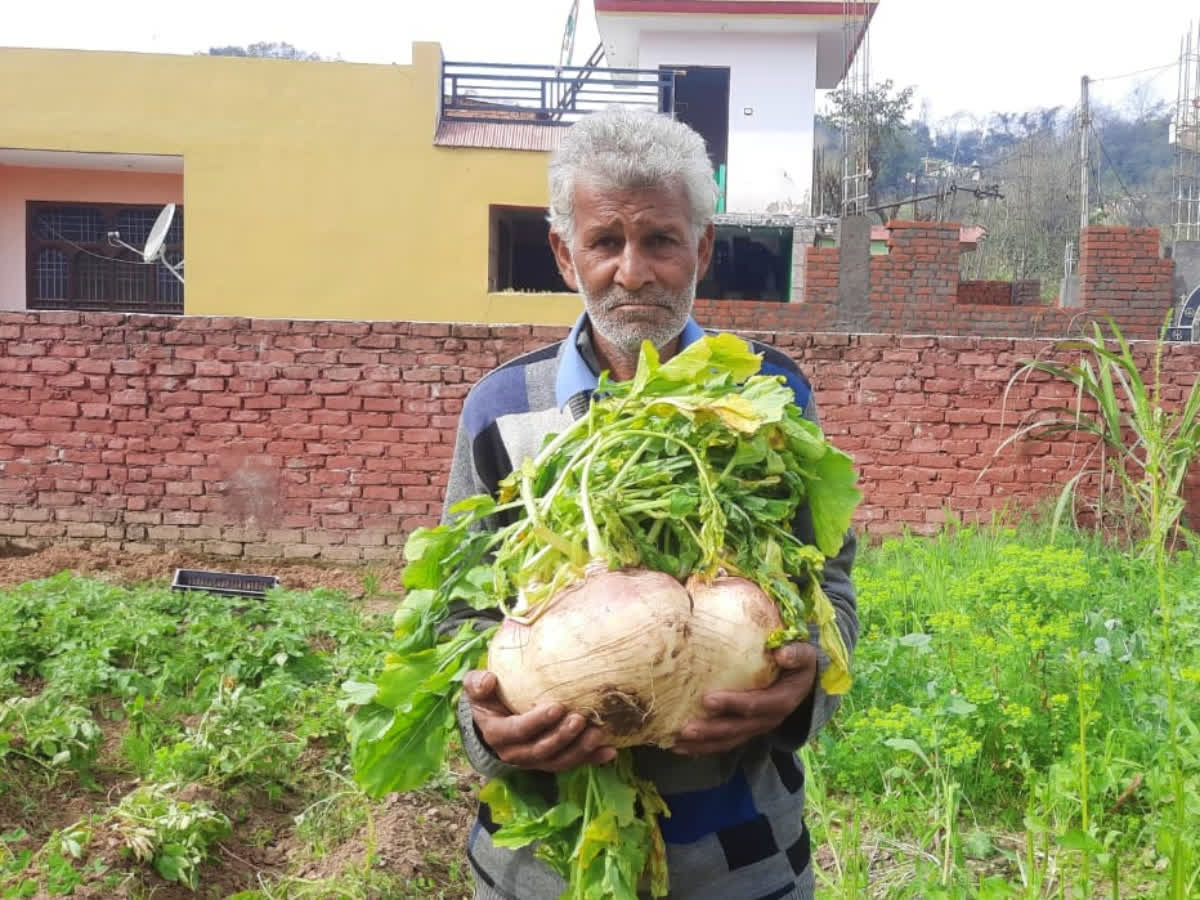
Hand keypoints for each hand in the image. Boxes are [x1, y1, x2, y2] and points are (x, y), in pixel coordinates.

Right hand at [464, 670, 616, 771]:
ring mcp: (535, 759)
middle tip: (580, 719)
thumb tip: (488, 680)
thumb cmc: (487, 698)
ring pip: (558, 761)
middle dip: (562, 736)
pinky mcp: (551, 760)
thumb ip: (478, 684)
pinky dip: (591, 758)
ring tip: (598, 734)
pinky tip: (610, 750)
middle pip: (541, 750)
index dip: (537, 722)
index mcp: (498, 734)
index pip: (518, 731)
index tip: (557, 707)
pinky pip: (571, 762)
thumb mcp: (476, 688)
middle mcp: (516, 752)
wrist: (490, 720)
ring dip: (580, 750)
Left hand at [671, 643, 817, 755]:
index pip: (756, 705)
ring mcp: (756, 728)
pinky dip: (702, 748)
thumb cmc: (798, 663)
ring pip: (728, 741)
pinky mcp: (745, 731)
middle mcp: (768, 719)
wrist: (803, 682)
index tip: (707, 699)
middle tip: (685, 728)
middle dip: (711, 730)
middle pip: (737, 729)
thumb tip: (782, 654)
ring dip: (702, 744)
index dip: (733, 704)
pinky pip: (723, 743)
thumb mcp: (804, 655)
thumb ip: (797, 653)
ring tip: (676, 743)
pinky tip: (679, 748)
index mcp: (782, 700)